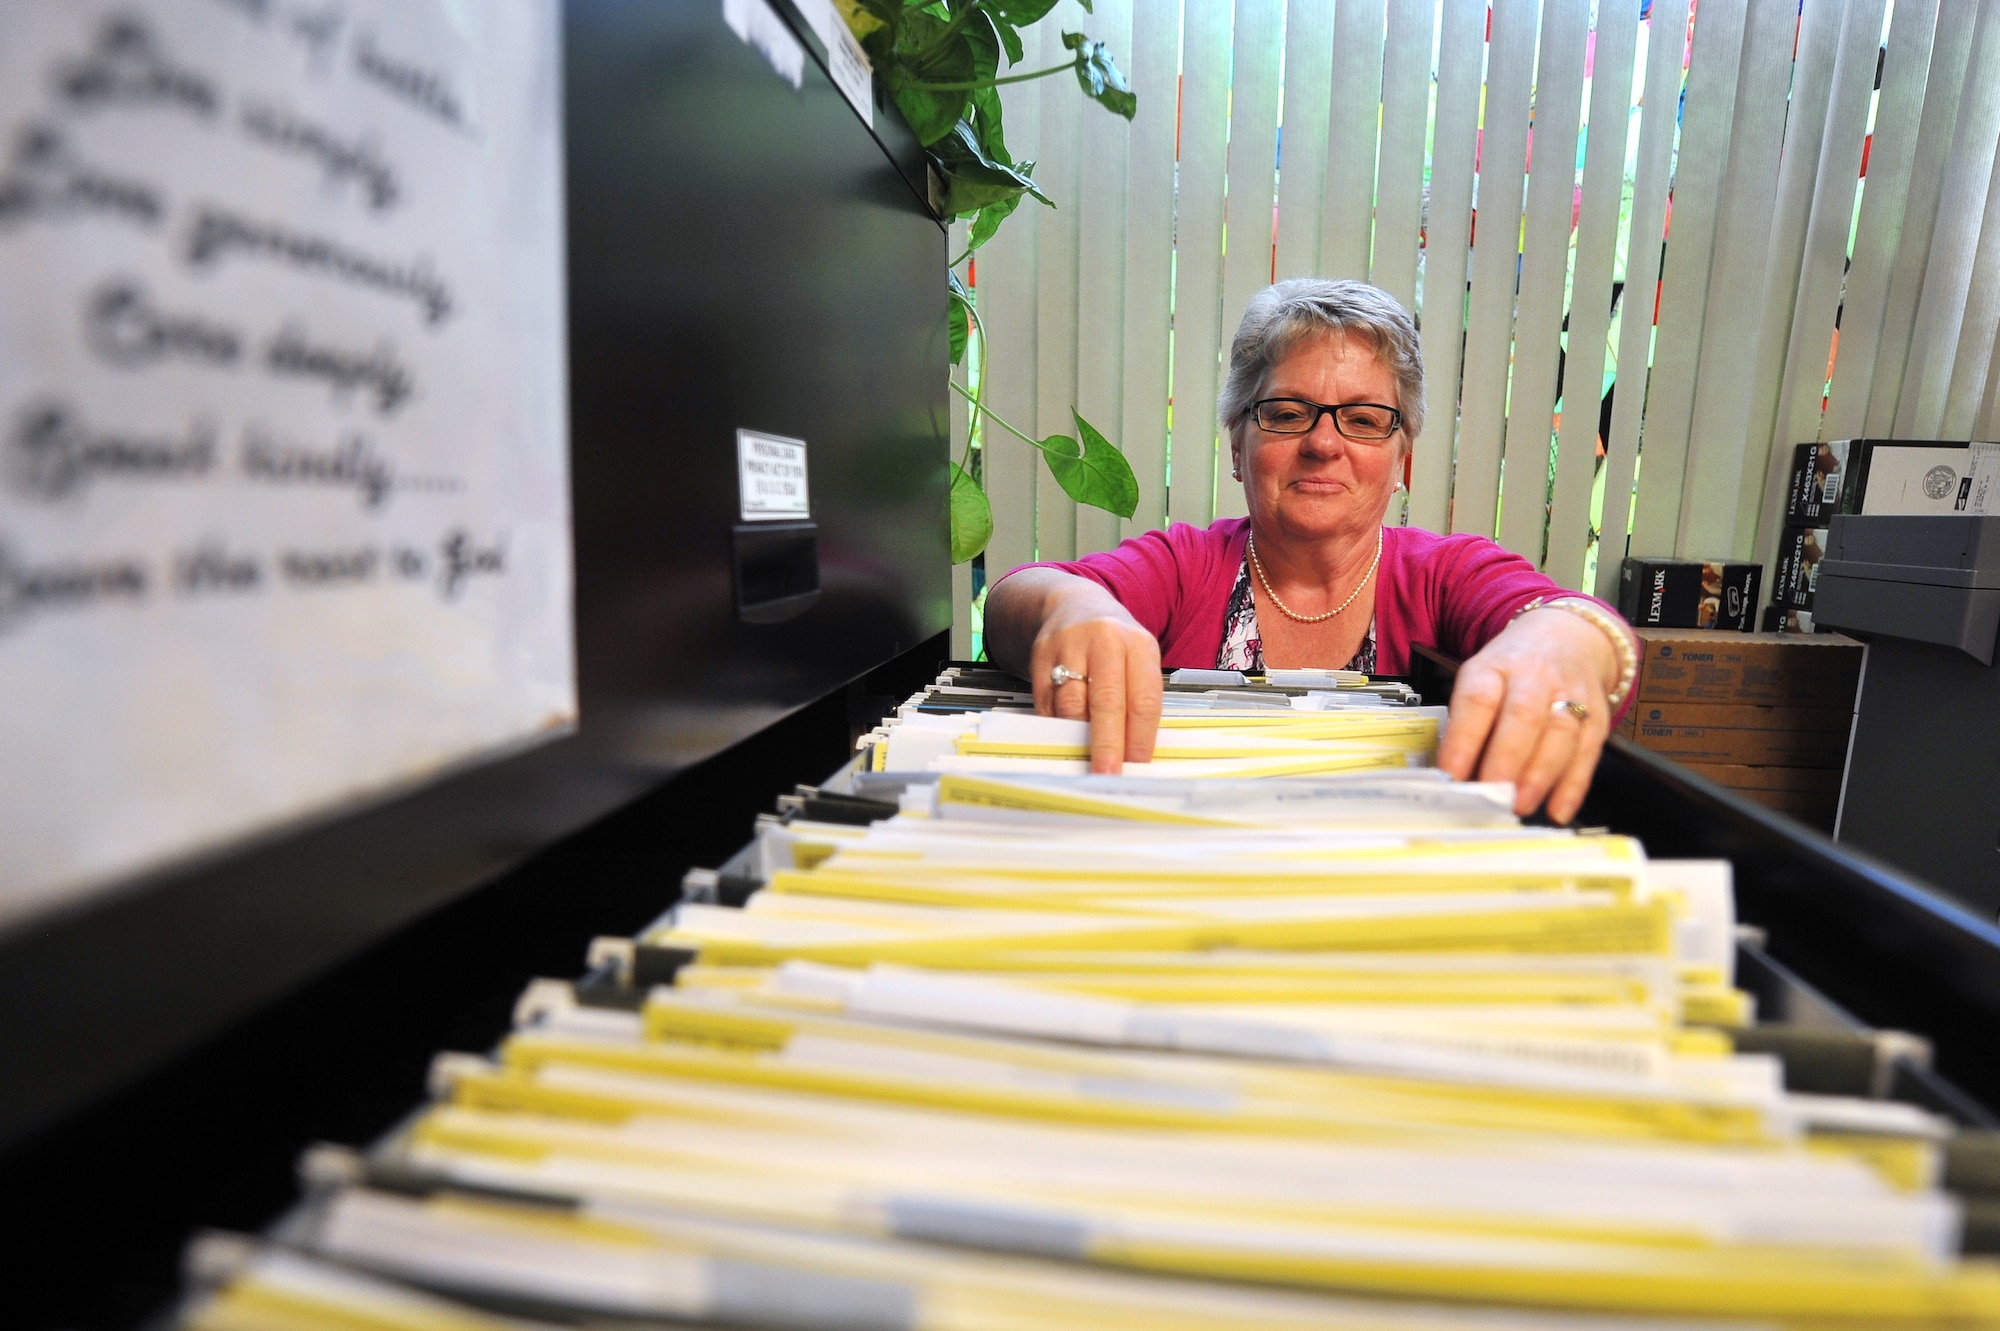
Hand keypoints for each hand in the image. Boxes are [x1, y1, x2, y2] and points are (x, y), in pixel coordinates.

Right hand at [1028, 600, 1163, 774]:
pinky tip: (1063, 737)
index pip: (1144, 700)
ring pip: (1071, 704)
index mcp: (1138, 644)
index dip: (1140, 738)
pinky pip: (1047, 702)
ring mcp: (1069, 647)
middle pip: (1107, 702)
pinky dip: (1055, 725)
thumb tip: (1134, 754)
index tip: (1137, 766)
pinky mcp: (1040, 656)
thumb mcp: (1137, 659)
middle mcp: (1104, 641)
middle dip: (1108, 746)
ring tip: (1085, 761)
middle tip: (1108, 775)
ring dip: (1078, 738)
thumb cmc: (1111, 642)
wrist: (1072, 605)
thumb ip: (1137, 699)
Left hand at [1435, 607, 1620, 822]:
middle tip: (1491, 796)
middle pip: (1523, 717)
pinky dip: (1573, 785)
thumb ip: (1469, 722)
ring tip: (1520, 806)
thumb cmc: (1512, 670)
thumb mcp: (1481, 679)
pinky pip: (1588, 752)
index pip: (1477, 700)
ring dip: (1540, 776)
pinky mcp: (1598, 715)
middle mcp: (1535, 676)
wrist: (1567, 636)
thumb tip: (1455, 778)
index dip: (1464, 739)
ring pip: (1560, 734)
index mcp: (1495, 667)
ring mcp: (1571, 694)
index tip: (1451, 776)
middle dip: (1506, 761)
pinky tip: (1558, 810)